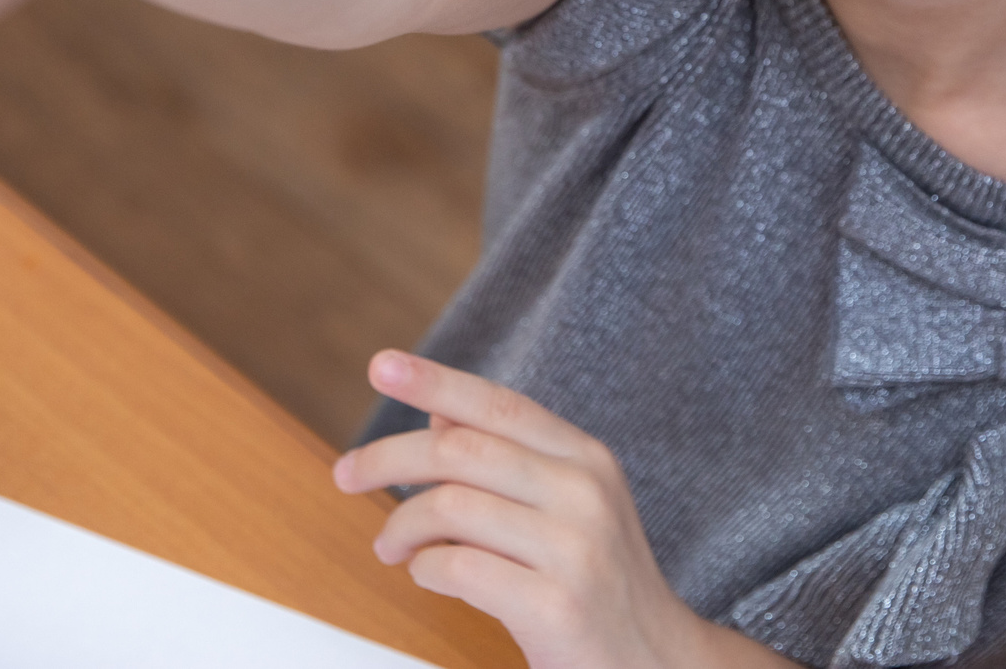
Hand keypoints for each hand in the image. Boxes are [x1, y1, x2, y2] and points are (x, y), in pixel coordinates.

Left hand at [333, 352, 786, 668]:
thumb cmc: (599, 586)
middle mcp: (585, 492)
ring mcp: (576, 548)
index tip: (382, 366)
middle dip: (387, 458)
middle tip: (346, 474)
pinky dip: (425, 569)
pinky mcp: (557, 605)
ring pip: (451, 506)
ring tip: (391, 547)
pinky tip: (427, 575)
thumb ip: (507, 461)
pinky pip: (459, 568)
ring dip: (401, 526)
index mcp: (586, 459)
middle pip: (460, 449)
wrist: (658, 662)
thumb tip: (435, 414)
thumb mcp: (569, 508)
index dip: (435, 380)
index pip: (498, 405)